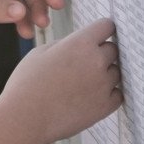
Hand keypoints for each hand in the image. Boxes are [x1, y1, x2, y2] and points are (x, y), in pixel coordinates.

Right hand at [0, 18, 122, 143]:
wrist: (25, 118)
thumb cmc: (27, 83)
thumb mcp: (41, 52)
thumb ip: (66, 44)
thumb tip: (79, 44)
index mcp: (80, 43)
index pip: (106, 26)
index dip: (102, 29)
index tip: (98, 35)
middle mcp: (97, 61)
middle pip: (113, 49)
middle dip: (101, 52)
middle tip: (83, 62)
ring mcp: (104, 85)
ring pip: (116, 72)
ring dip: (105, 74)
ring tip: (83, 82)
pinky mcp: (105, 106)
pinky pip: (118, 94)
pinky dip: (108, 93)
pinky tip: (91, 95)